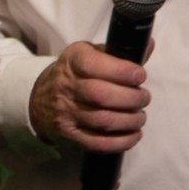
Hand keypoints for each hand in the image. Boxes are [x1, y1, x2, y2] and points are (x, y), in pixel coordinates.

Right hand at [29, 42, 149, 150]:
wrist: (40, 99)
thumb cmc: (76, 73)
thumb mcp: (90, 54)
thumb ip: (119, 52)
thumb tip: (148, 46)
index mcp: (73, 61)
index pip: (94, 65)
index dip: (122, 71)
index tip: (140, 76)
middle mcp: (66, 87)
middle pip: (101, 95)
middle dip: (131, 98)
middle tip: (143, 98)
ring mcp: (65, 113)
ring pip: (103, 121)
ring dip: (130, 121)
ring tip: (140, 117)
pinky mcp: (69, 135)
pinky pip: (97, 143)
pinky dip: (121, 142)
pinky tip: (134, 135)